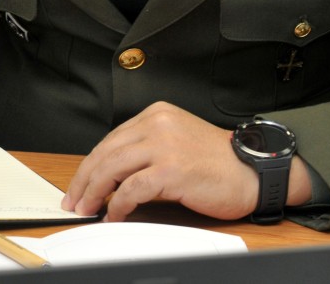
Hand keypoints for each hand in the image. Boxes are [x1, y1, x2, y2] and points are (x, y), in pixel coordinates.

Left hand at [60, 102, 309, 221]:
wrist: (255, 171)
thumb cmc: (219, 162)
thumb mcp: (177, 142)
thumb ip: (146, 150)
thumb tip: (111, 176)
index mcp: (156, 114)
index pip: (110, 140)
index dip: (90, 165)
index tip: (79, 184)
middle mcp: (157, 124)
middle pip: (106, 152)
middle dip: (84, 180)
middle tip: (73, 200)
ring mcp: (164, 145)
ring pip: (112, 169)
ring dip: (94, 193)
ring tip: (87, 209)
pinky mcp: (171, 170)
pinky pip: (132, 189)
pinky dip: (117, 205)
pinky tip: (113, 215)